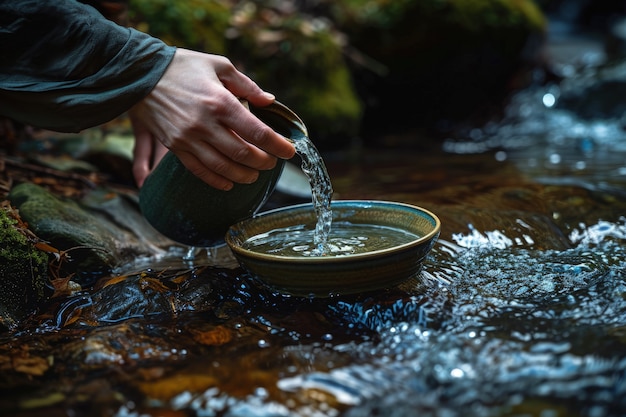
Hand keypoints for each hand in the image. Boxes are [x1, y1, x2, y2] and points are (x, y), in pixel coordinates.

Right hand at [129, 48, 295, 187]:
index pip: (258, 132)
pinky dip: (217, 181)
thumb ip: (247, 85)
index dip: (278, 146)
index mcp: (221, 102)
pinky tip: (229, 184)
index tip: (290, 152)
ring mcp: (189, 138)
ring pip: (223, 167)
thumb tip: (269, 101)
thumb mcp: (219, 65)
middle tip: (272, 163)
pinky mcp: (175, 147)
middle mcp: (205, 124)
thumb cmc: (182, 66)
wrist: (139, 74)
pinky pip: (199, 171)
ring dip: (243, 175)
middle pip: (243, 154)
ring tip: (254, 175)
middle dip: (263, 162)